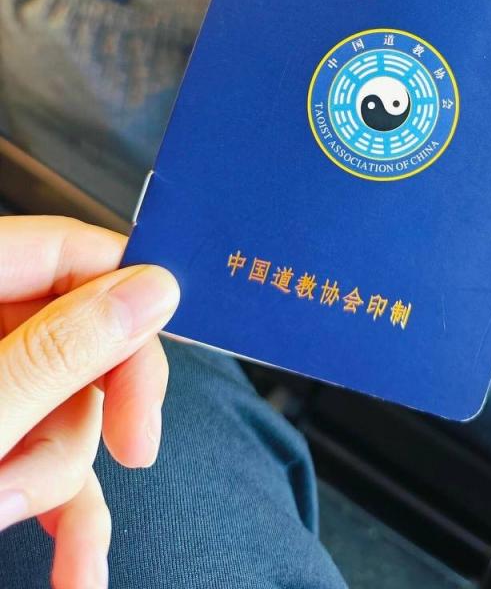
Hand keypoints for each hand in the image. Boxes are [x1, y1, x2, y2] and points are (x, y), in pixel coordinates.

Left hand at [0, 215, 179, 587]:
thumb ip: (59, 351)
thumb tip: (153, 289)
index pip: (72, 251)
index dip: (129, 299)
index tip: (158, 364)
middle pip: (81, 339)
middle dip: (89, 418)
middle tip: (130, 455)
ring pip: (69, 410)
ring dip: (60, 478)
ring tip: (6, 513)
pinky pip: (45, 463)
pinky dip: (66, 517)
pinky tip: (79, 570)